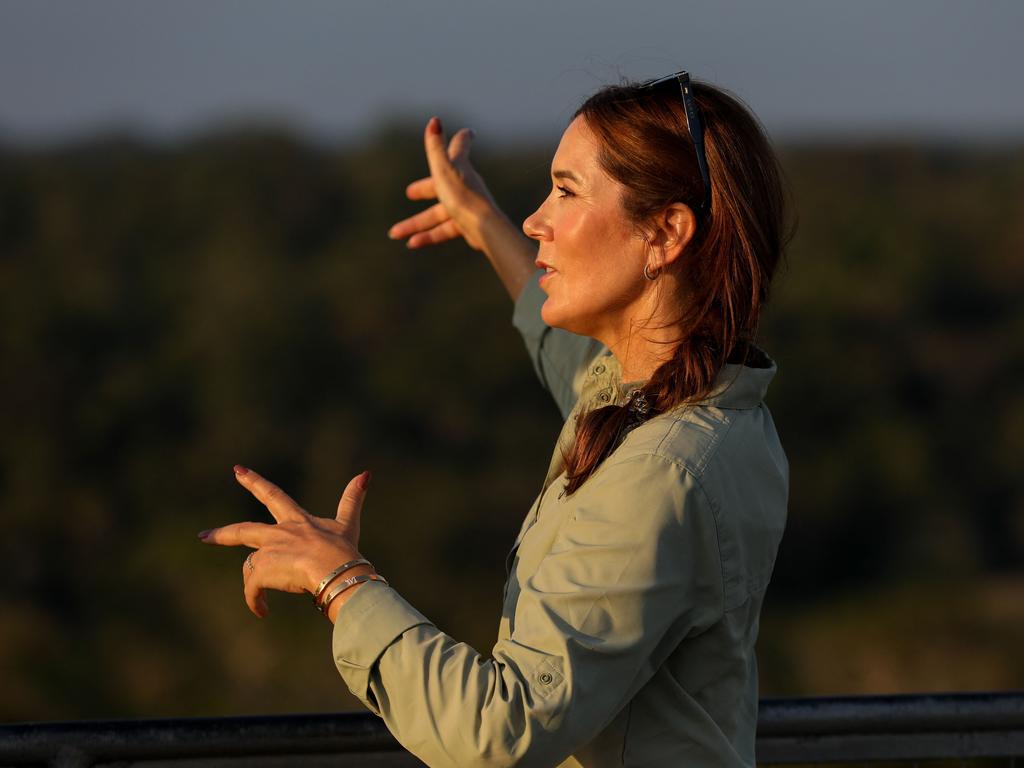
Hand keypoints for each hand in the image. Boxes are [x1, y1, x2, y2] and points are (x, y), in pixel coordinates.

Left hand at [199, 466, 373, 621]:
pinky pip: (251, 589)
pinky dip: (254, 600)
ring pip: (249, 567)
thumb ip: (353, 499)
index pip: (273, 495)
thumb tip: (366, 473)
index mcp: (296, 520)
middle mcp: (278, 533)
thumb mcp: (348, 524)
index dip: (255, 482)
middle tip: (202, 537)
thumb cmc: (344, 550)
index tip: (237, 470)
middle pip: (243, 531)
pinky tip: (261, 611)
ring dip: (253, 584)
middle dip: (222, 534)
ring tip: (258, 599)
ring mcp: (269, 552)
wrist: (337, 572)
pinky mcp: (263, 571)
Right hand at [388, 117, 504, 250]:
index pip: (460, 147)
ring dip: (415, 224)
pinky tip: (412, 244)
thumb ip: (435, 148)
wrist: (483, 228)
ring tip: (394, 233)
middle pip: (441, 186)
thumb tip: (434, 120)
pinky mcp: (467, 227)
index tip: (469, 133)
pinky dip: (427, 237)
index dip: (462, 139)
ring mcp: (465, 207)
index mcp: (459, 168)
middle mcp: (464, 185)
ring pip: (436, 215)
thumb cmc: (462, 195)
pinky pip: (443, 231)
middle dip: (425, 189)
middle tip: (410, 192)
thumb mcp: (443, 170)